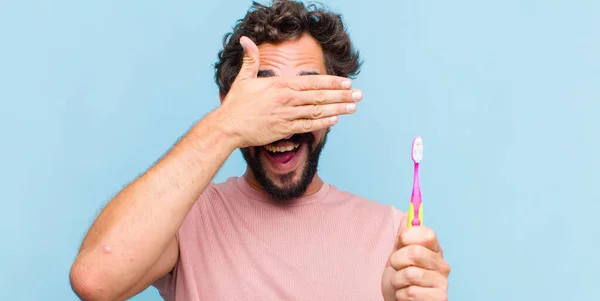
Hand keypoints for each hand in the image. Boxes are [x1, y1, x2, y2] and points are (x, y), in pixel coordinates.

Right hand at [214, 36, 361, 147]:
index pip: (313, 82)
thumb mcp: (244, 78)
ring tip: (352, 108)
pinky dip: (323, 123)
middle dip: (342, 95)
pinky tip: (335, 120)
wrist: (228, 127)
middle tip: (359, 96)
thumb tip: (246, 40)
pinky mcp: (285, 129)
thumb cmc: (236, 103)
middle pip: (321, 96)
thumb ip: (250, 59)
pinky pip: (308, 126)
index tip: (347, 83)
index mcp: (281, 85)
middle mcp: (288, 99)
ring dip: (338, 109)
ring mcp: (287, 115)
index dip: (332, 82)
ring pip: (318, 111)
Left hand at [382, 216, 450, 300]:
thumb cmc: (399, 277)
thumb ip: (403, 235)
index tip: (400, 241)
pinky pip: (411, 292)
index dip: (409, 235)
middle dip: (397, 260)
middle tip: (396, 267)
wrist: (398, 300)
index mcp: (434, 249)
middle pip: (415, 252)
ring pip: (410, 274)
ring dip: (397, 280)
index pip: (427, 233)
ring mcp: (442, 283)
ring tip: (401, 283)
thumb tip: (407, 214)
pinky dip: (401, 295)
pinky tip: (406, 296)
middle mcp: (442, 265)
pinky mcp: (440, 299)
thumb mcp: (397, 253)